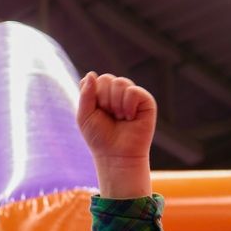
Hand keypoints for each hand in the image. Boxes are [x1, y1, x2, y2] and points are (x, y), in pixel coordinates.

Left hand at [76, 71, 155, 199]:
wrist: (117, 155)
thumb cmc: (100, 138)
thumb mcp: (84, 116)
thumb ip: (85, 94)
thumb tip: (91, 74)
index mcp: (101, 94)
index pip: (93, 80)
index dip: (91, 95)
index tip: (95, 111)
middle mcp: (116, 92)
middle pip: (105, 79)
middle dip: (103, 100)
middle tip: (109, 116)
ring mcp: (131, 95)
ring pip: (119, 83)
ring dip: (115, 105)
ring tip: (120, 118)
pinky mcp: (145, 100)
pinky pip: (132, 91)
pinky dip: (127, 106)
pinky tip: (130, 118)